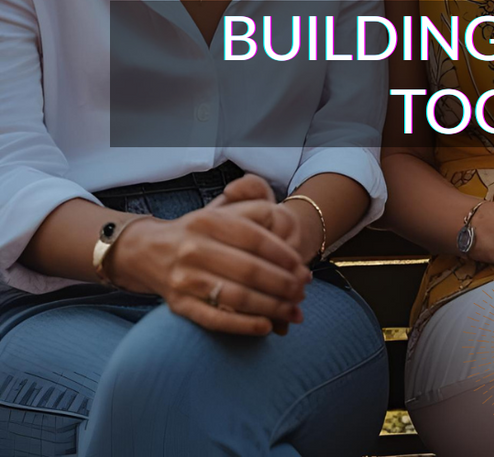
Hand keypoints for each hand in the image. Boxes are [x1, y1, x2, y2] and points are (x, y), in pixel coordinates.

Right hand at [108, 174, 310, 336]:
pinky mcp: (177, 306)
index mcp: (209, 221)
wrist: (148, 250)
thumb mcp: (223, 210)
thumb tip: (287, 227)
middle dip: (283, 283)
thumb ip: (255, 210)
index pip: (256, 239)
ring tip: (293, 311)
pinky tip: (267, 326)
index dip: (284, 255)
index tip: (302, 267)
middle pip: (249, 270)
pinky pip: (215, 319)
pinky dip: (243, 325)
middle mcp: (194, 248)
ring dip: (271, 307)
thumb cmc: (200, 231)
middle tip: (303, 291)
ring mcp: (184, 279)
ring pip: (235, 297)